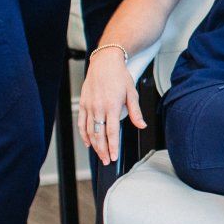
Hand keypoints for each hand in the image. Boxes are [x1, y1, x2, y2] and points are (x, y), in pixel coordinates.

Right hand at [77, 48, 141, 165]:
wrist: (105, 62)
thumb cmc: (119, 76)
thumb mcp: (132, 93)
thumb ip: (135, 112)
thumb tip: (141, 125)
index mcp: (112, 106)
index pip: (112, 132)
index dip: (113, 146)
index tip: (114, 156)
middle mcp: (99, 107)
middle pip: (99, 135)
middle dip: (103, 150)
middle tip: (107, 161)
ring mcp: (89, 106)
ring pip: (89, 131)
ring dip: (94, 145)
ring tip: (100, 154)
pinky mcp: (83, 104)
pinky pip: (81, 123)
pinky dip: (84, 134)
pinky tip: (88, 142)